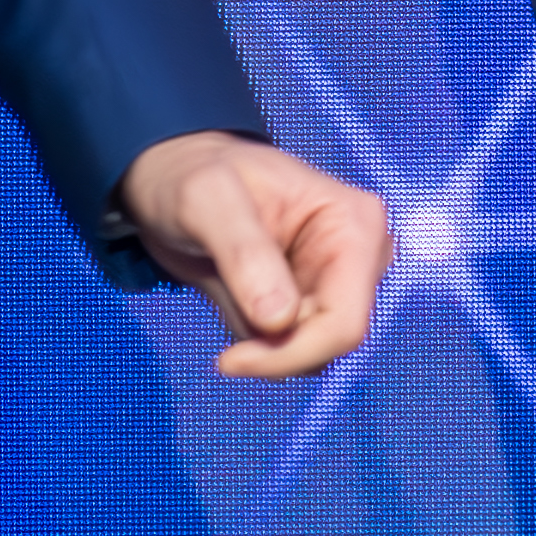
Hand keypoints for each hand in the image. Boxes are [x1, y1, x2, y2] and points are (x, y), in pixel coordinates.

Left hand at [121, 132, 394, 379]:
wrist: (176, 179)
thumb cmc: (193, 175)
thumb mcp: (207, 199)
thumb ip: (245, 254)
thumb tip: (279, 320)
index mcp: (355, 225)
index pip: (346, 322)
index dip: (291, 353)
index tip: (228, 360)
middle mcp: (359, 259)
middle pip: (331, 344)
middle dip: (273, 348)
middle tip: (223, 324)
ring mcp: (337, 283)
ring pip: (309, 353)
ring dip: (259, 342)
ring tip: (227, 286)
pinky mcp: (313, 303)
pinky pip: (289, 350)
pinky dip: (254, 340)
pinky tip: (233, 295)